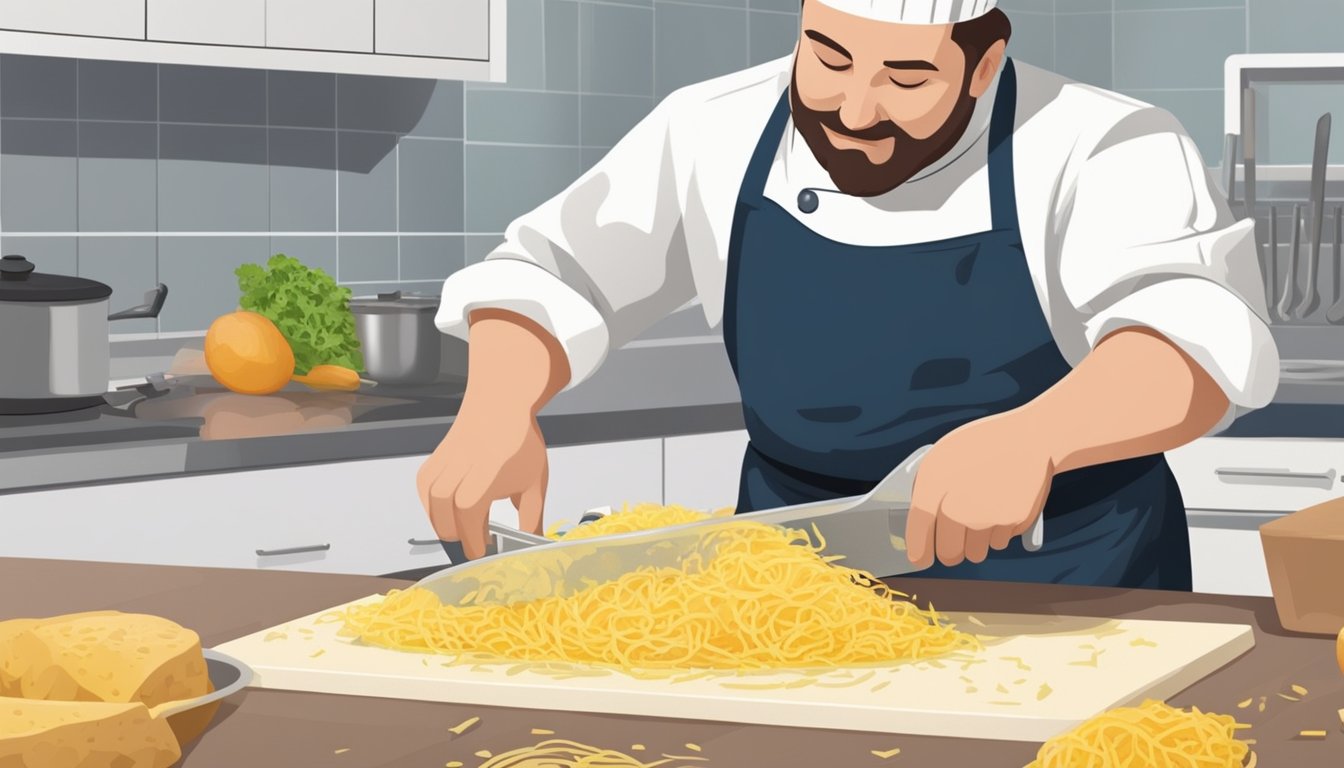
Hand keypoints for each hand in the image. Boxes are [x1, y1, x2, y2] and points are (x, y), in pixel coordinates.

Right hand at [416, 407, 548, 559]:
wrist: (502, 402)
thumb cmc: (520, 440)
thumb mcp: (534, 482)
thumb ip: (531, 515)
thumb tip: (533, 540)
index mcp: (483, 482)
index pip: (468, 521)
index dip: (472, 541)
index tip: (479, 553)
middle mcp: (458, 473)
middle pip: (444, 515)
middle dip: (457, 534)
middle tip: (472, 541)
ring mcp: (444, 464)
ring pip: (431, 501)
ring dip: (441, 520)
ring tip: (459, 528)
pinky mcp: (435, 457)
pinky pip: (424, 486)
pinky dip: (430, 501)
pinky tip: (445, 508)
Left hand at [905, 411, 1053, 567]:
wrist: (1029, 438)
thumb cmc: (981, 446)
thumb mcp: (942, 458)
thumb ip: (927, 490)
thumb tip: (921, 524)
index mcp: (935, 485)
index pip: (919, 532)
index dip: (919, 551)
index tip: (921, 560)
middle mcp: (958, 506)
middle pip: (949, 554)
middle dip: (951, 551)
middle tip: (956, 539)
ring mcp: (988, 517)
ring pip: (976, 554)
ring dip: (977, 543)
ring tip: (984, 512)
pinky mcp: (1013, 523)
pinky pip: (1000, 543)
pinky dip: (1000, 532)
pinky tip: (1003, 505)